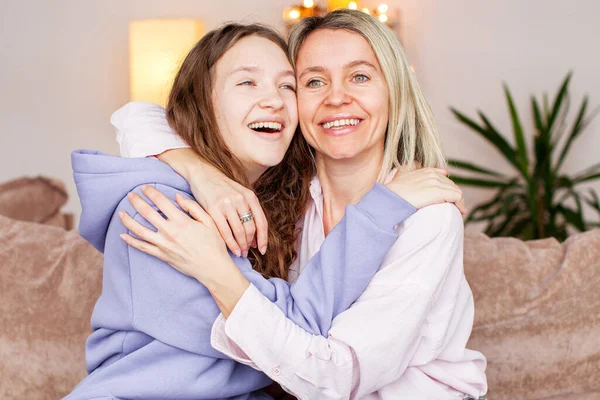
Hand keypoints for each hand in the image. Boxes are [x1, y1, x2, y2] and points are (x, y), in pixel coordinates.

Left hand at [118, 185, 233, 285]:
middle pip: (147, 213)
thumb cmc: (214, 244)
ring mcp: (164, 245)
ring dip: (128, 220)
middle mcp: (170, 232)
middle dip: (136, 202)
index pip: (161, 202)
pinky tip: (123, 236)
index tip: (144, 187)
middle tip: (129, 195)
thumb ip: (193, 207)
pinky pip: (143, 248)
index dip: (151, 192)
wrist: (212, 267)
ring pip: (140, 231)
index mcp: (182, 221)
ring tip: (121, 213)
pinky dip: (131, 242)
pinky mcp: (162, 255)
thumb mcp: (209, 221)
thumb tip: (177, 197)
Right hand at [158, 149, 267, 257]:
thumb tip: (254, 233)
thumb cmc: (222, 187)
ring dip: (241, 245)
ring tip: (241, 253)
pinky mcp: (214, 208)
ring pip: (239, 231)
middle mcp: (241, 200)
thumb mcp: (240, 193)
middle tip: (247, 253)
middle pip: (250, 228)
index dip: (263, 238)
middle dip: (250, 244)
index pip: (261, 221)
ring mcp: (227, 204)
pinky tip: (233, 250)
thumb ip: (248, 209)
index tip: (262, 250)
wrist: (202, 173)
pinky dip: (230, 243)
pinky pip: (225, 230)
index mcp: (250, 196)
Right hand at [385, 168, 466, 215]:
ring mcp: (437, 183)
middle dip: (454, 196)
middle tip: (456, 208)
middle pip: (451, 185)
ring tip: (459, 212)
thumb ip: (409, 168)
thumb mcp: (401, 174)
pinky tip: (460, 212)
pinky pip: (458, 197)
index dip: (448, 188)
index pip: (443, 177)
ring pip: (457, 191)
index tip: (449, 198)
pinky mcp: (440, 192)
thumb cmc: (393, 191)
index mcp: (426, 171)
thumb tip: (416, 163)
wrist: (390, 198)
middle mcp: (433, 175)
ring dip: (459, 202)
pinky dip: (461, 205)